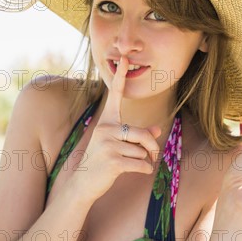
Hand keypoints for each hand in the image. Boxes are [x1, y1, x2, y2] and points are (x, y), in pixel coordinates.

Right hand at [71, 56, 161, 201]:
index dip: (120, 76)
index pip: (115, 94)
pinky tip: (135, 172)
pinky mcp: (113, 161)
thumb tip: (157, 130)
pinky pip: (141, 164)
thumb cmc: (102, 161)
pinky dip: (144, 170)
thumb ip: (139, 135)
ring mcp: (108, 144)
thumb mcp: (117, 144)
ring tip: (132, 164)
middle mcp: (106, 128)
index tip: (124, 57)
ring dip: (144, 161)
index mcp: (106, 121)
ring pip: (143, 151)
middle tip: (154, 155)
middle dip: (152, 148)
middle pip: (144, 134)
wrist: (84, 183)